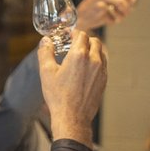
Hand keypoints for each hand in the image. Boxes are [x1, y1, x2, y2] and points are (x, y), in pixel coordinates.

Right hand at [38, 29, 107, 144]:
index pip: (82, 35)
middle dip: (85, 40)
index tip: (69, 36)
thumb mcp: (46, 72)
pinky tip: (86, 69)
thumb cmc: (58, 96)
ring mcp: (101, 71)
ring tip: (81, 56)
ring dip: (92, 50)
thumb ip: (45, 52)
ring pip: (101, 52)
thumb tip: (46, 41)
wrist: (72, 117)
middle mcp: (93, 60)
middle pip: (95, 41)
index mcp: (79, 55)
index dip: (74, 33)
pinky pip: (103, 65)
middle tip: (75, 44)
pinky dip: (96, 61)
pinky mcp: (104, 81)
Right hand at [75, 0, 136, 31]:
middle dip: (127, 8)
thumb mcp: (104, 3)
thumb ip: (115, 2)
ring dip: (122, 15)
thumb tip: (131, 6)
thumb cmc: (92, 12)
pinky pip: (113, 15)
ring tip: (118, 19)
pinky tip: (109, 21)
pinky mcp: (99, 8)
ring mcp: (100, 0)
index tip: (133, 2)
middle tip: (126, 14)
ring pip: (120, 4)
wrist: (79, 19)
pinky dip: (113, 20)